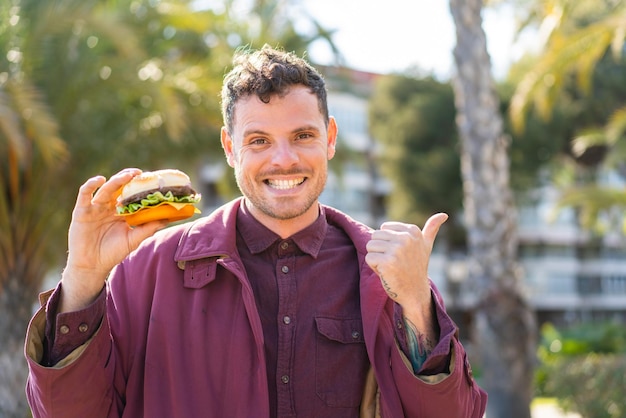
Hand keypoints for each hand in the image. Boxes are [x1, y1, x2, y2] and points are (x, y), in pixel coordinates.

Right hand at [60, 168, 166, 312]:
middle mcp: (108, 207)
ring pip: (105, 189)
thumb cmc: (112, 253)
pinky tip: (100, 180)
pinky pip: (84, 194)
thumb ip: (148, 228)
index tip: (151, 179)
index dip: (139, 186)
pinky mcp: (81, 211)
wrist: (92, 266)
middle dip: (129, 179)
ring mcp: (95, 208)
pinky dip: (91, 185)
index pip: (130, 195)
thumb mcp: (133, 240)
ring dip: (116, 180)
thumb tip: (167, 219)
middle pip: (119, 188)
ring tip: (127, 175)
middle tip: (140, 174)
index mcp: (120, 212)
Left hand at [365, 213, 447, 325]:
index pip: (383, 228)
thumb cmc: (417, 267)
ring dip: (376, 258)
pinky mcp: (387, 262)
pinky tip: (387, 273)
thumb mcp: (426, 245)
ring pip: (370, 246)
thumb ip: (431, 229)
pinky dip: (374, 267)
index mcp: (413, 231)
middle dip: (381, 250)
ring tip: (391, 266)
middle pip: (375, 236)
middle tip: (394, 261)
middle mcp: (406, 238)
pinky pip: (369, 258)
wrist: (415, 292)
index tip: (400, 253)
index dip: (387, 242)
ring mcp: (397, 250)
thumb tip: (444, 214)